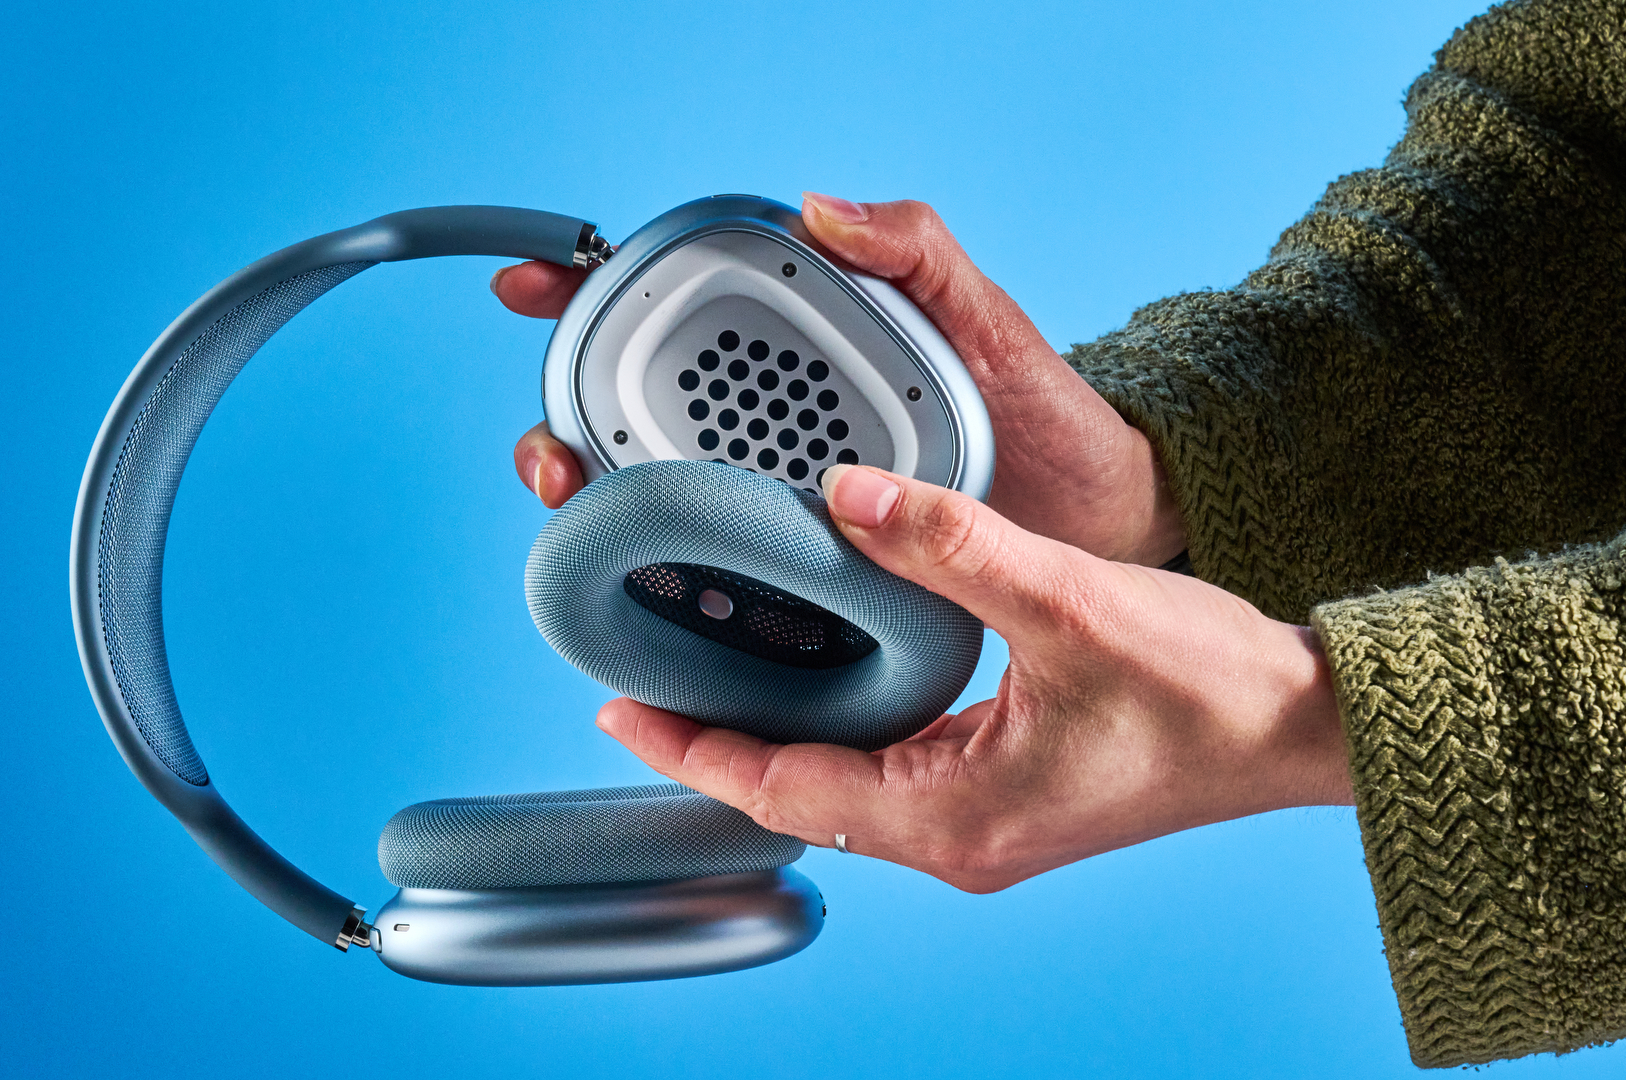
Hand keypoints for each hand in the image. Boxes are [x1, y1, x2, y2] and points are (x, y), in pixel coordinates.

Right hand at [499, 194, 1185, 565]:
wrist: (1102, 529)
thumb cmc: (1049, 419)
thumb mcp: (988, 324)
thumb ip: (916, 253)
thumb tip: (821, 209)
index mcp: (806, 349)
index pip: (678, 311)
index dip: (592, 293)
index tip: (530, 286)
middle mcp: (783, 424)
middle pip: (638, 412)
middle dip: (568, 421)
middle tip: (555, 451)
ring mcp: (790, 497)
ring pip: (661, 493)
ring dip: (600, 503)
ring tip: (580, 513)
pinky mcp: (809, 568)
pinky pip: (721, 565)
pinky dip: (669, 573)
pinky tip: (644, 586)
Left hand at [594, 464, 1352, 892]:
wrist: (1300, 730)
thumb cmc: (1206, 689)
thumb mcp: (1067, 600)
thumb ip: (948, 544)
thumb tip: (844, 494)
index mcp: (955, 815)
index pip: (782, 791)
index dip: (692, 751)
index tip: (618, 711)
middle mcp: (956, 837)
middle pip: (795, 795)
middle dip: (716, 743)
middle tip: (642, 681)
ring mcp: (981, 821)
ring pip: (839, 783)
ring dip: (773, 733)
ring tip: (708, 670)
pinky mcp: (1004, 792)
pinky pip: (888, 767)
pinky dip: (837, 723)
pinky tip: (818, 669)